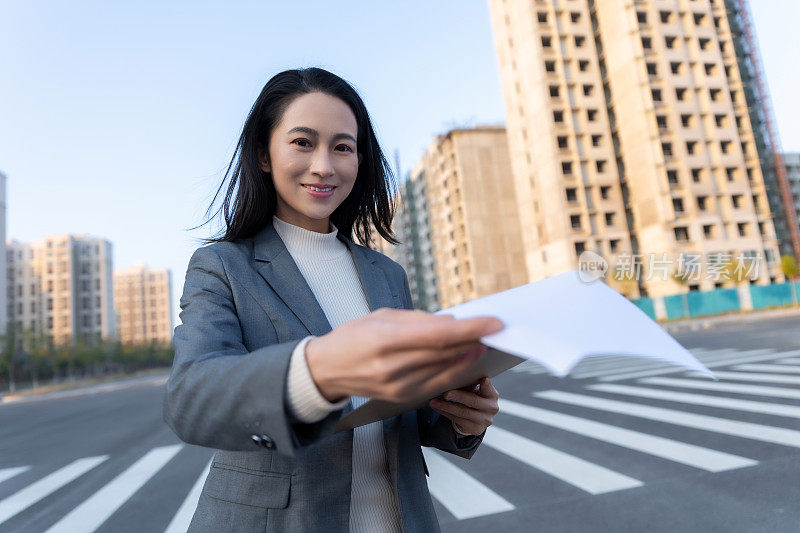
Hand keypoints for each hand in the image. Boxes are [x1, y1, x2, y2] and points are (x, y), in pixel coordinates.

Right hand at [304, 308, 503, 402]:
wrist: (326, 371)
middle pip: (445, 353)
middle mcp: (392, 366)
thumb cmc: (353, 336)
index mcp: (385, 340)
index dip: (470, 329)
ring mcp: (398, 387)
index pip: (438, 335)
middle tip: (494, 329)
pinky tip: (465, 360)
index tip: (494, 322)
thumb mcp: (381, 317)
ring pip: (445, 371)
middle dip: (474, 340)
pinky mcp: (402, 399)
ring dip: (468, 356)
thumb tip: (453, 324)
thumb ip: (418, 320)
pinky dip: (455, 372)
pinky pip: (437, 385)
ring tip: (484, 342)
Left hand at [428, 377, 498, 435]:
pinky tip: (437, 408)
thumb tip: (456, 375)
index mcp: (492, 395)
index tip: (482, 379)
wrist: (478, 418)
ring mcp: (484, 420)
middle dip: (458, 396)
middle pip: (473, 401)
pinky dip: (445, 413)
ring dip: (446, 406)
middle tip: (446, 393)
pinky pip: (457, 420)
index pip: (489, 389)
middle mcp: (491, 408)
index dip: (486, 385)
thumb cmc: (474, 397)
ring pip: (463, 412)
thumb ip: (470, 383)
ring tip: (434, 401)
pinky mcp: (475, 428)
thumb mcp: (476, 389)